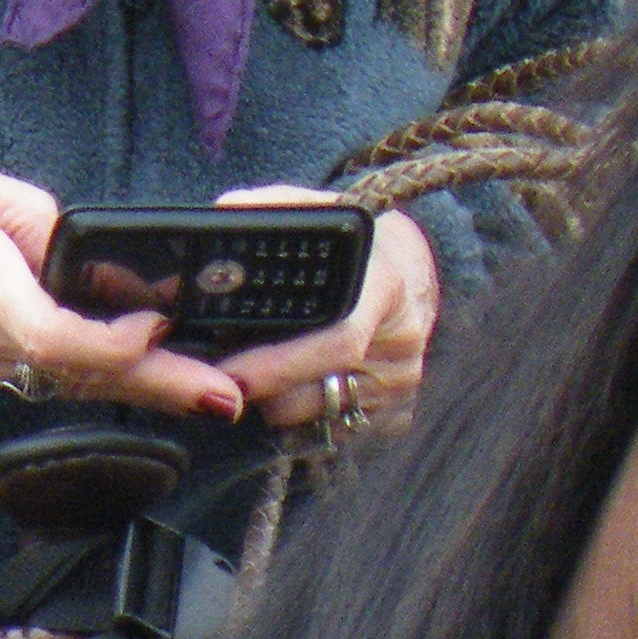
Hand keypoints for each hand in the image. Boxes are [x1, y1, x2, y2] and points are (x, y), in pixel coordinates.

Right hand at [0, 156, 247, 419]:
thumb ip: (23, 210)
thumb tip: (74, 240)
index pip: (53, 333)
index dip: (113, 340)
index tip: (158, 327)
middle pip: (79, 372)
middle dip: (160, 384)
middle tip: (227, 395)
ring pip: (61, 380)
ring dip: (130, 381)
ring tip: (201, 385)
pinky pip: (28, 375)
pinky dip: (78, 369)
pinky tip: (118, 361)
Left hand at [206, 188, 437, 435]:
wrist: (416, 273)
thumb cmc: (361, 243)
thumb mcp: (327, 212)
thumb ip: (275, 209)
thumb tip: (224, 215)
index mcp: (386, 289)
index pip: (336, 342)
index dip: (279, 365)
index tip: (232, 374)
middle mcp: (400, 345)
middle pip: (314, 389)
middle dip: (262, 385)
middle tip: (221, 373)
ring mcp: (399, 386)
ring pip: (312, 415)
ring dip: (275, 398)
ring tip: (262, 363)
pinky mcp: (394, 416)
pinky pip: (328, 429)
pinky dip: (300, 412)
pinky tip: (295, 381)